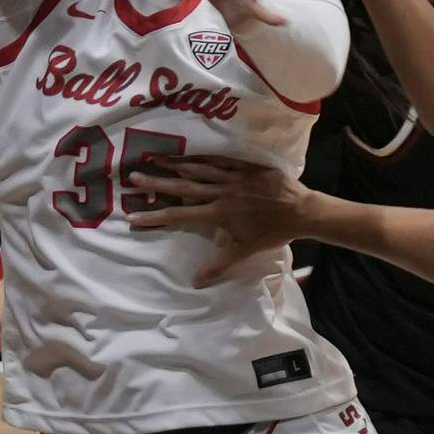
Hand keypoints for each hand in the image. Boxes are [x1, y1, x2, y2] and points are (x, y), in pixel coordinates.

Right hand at [124, 157, 311, 285]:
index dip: (155, 217)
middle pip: (183, 186)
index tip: (133, 217)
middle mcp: (221, 192)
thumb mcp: (244, 250)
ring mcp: (233, 176)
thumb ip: (218, 264)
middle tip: (133, 176)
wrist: (301, 211)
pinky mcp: (245, 166)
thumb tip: (195, 282)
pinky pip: (220, 158)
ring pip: (199, 168)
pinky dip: (203, 155)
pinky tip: (189, 150)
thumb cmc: (272, 232)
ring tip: (154, 157)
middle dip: (157, 183)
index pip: (180, 215)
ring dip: (175, 163)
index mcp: (218, 213)